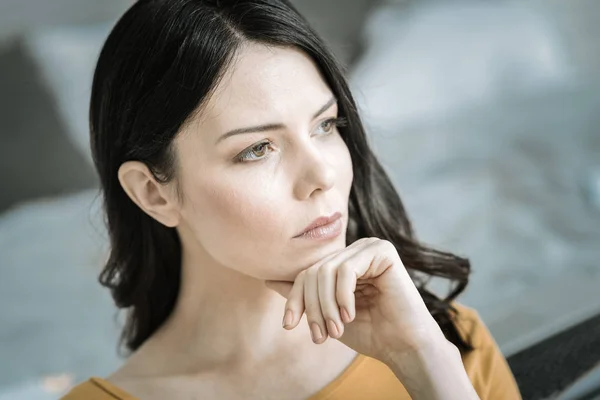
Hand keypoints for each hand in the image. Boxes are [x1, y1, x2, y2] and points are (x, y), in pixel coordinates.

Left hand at [264, 237, 446, 364]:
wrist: (402, 346)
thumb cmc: (369, 331)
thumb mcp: (327, 314)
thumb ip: (303, 296)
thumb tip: (268, 279)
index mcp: (343, 261)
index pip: (306, 273)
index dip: (295, 299)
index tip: (290, 326)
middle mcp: (355, 250)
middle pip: (314, 271)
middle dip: (312, 307)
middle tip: (321, 335)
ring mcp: (370, 247)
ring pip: (327, 271)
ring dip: (327, 306)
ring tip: (336, 329)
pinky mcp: (383, 251)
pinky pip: (347, 270)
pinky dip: (343, 296)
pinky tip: (351, 314)